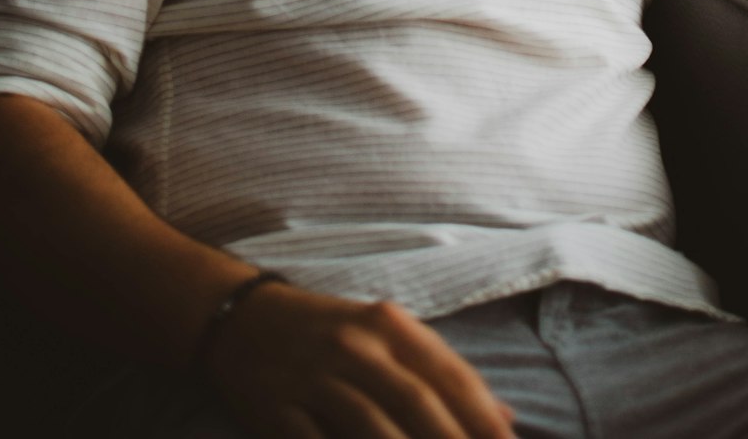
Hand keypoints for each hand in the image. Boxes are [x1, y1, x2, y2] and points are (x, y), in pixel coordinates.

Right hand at [205, 280, 517, 438]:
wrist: (242, 320)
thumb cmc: (330, 333)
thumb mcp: (387, 336)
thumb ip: (442, 373)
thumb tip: (505, 418)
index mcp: (390, 325)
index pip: (450, 376)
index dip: (483, 419)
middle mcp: (356, 347)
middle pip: (417, 405)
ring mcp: (316, 380)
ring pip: (373, 431)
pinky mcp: (279, 411)